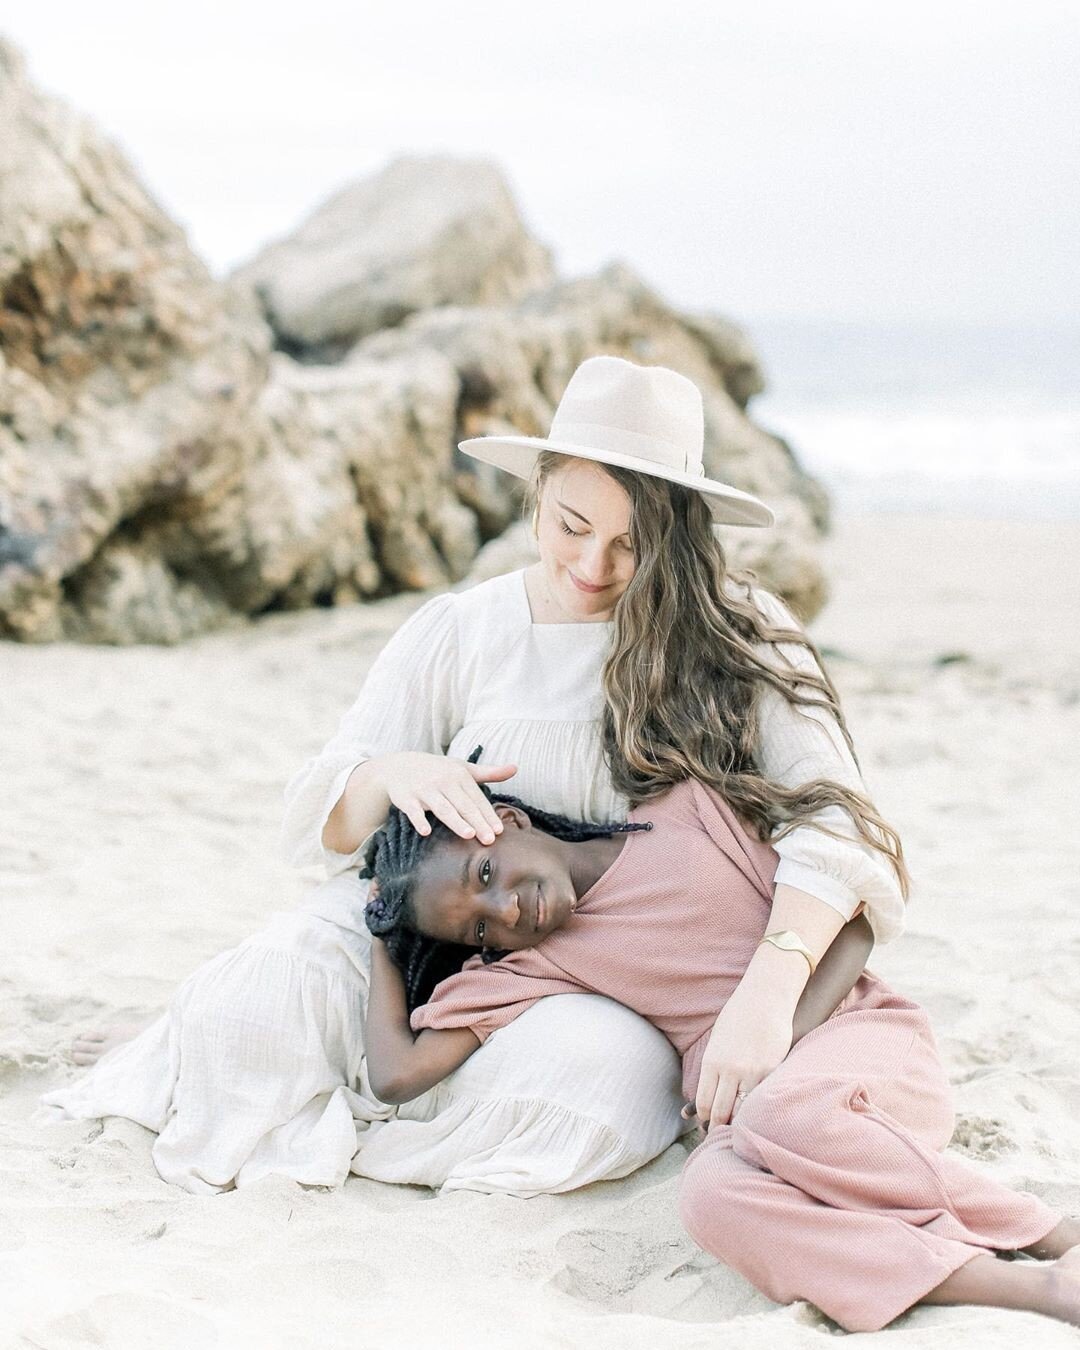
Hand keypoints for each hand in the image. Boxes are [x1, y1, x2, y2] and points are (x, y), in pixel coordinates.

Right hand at [377, 751, 516, 844]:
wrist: (400, 766)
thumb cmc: (437, 770)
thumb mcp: (462, 768)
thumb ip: (489, 772)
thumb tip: (515, 768)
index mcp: (459, 775)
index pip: (477, 798)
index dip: (488, 814)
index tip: (499, 831)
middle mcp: (443, 781)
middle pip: (463, 805)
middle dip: (477, 822)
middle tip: (490, 839)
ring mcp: (424, 790)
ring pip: (442, 808)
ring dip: (455, 821)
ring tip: (469, 834)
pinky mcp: (406, 798)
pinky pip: (413, 811)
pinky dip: (419, 820)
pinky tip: (426, 832)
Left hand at [687, 986, 793, 1132]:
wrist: (765, 997)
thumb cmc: (739, 1017)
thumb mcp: (717, 1040)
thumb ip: (713, 1067)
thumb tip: (707, 1091)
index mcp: (712, 1062)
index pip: (703, 1102)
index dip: (704, 1119)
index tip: (706, 1125)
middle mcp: (730, 1070)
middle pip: (720, 1112)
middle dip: (718, 1127)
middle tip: (720, 1135)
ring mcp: (752, 1072)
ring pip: (742, 1110)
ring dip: (738, 1122)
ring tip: (738, 1129)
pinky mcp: (772, 1071)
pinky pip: (762, 1098)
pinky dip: (758, 1108)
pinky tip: (757, 1113)